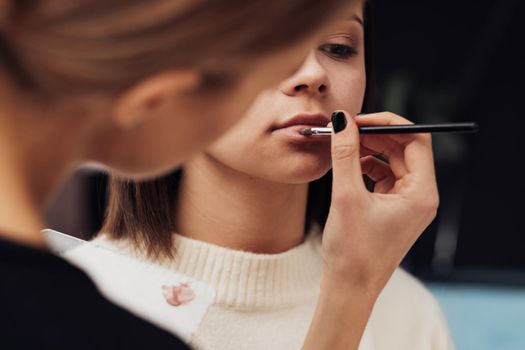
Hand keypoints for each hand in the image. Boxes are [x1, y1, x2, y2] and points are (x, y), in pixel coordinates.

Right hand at [322, 110, 438, 290]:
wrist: (349, 287)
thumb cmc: (353, 251)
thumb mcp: (346, 196)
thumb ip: (345, 154)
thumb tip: (343, 121)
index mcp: (422, 193)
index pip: (416, 139)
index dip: (388, 123)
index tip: (359, 119)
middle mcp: (420, 196)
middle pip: (405, 148)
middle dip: (376, 135)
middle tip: (346, 128)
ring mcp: (408, 203)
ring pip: (393, 161)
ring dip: (370, 150)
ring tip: (343, 145)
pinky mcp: (393, 209)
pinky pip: (384, 176)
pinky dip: (367, 166)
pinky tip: (348, 166)